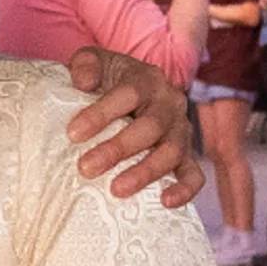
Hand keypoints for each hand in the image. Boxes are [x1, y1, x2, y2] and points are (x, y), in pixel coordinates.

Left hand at [63, 45, 204, 208]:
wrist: (127, 92)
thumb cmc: (105, 80)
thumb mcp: (93, 63)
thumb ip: (86, 65)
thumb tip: (84, 82)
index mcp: (147, 79)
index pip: (128, 95)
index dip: (101, 114)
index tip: (73, 134)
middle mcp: (169, 104)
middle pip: (149, 127)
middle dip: (117, 149)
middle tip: (86, 168)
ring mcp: (181, 131)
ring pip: (172, 152)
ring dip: (145, 172)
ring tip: (116, 190)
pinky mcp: (187, 156)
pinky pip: (194, 174)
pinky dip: (184, 189)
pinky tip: (165, 202)